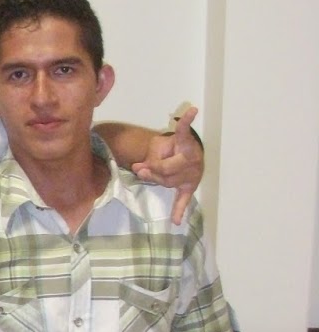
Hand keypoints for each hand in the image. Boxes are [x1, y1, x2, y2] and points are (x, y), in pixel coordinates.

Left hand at [131, 105, 201, 224]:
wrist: (183, 157)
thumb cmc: (170, 149)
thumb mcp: (160, 146)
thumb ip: (149, 156)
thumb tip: (137, 168)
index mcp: (186, 144)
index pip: (183, 133)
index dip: (184, 123)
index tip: (191, 110)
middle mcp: (193, 158)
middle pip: (168, 168)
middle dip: (153, 169)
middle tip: (141, 168)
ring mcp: (193, 173)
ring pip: (169, 182)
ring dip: (156, 179)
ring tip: (146, 172)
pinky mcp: (190, 186)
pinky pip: (184, 199)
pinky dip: (179, 210)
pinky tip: (177, 221)